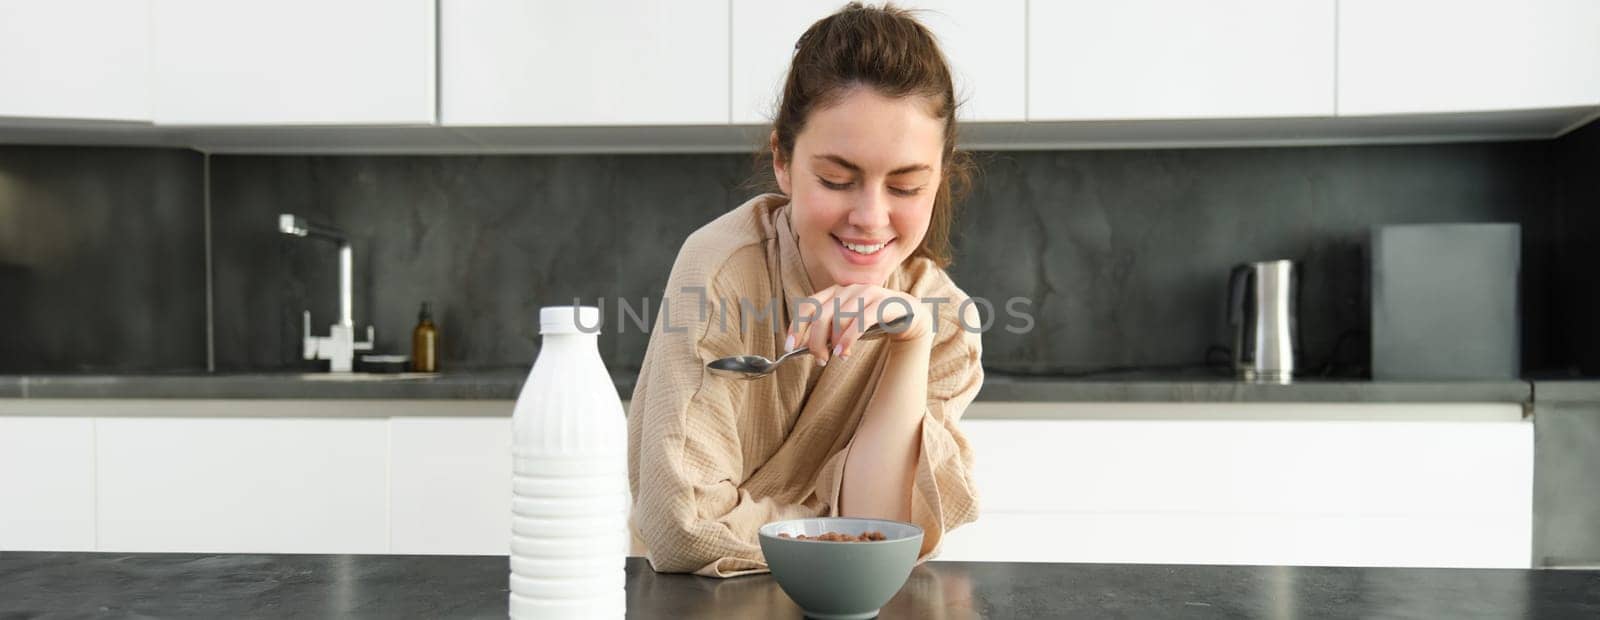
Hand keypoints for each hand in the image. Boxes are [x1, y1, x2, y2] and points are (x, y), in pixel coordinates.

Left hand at [785, 284, 932, 365]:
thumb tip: (806, 347)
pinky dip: (849, 340)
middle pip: (821, 314)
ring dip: (833, 342)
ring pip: (839, 318)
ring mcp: (866, 293)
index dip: (796, 325)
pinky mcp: (882, 303)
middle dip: (815, 340)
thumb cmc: (874, 324)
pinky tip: (845, 354)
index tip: (789, 346)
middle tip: (819, 359)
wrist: (910, 318)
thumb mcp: (847, 326)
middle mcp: (848, 289)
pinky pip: (860, 322)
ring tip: (835, 358)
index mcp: (835, 292)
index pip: (807, 306)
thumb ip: (829, 332)